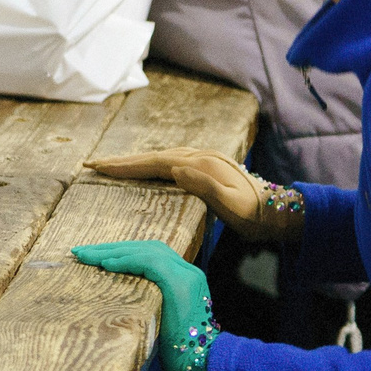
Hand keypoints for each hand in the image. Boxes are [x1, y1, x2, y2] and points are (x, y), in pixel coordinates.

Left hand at [73, 239, 217, 370]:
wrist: (201, 364)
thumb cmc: (179, 353)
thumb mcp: (160, 320)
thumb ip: (148, 302)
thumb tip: (119, 299)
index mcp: (184, 278)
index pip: (150, 254)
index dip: (122, 252)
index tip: (95, 257)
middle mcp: (187, 271)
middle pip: (145, 248)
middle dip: (112, 248)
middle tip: (82, 252)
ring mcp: (186, 274)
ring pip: (145, 250)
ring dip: (113, 252)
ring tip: (86, 255)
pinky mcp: (179, 282)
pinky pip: (148, 262)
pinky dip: (126, 261)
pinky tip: (106, 265)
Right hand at [85, 148, 302, 244]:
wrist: (277, 211)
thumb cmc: (253, 215)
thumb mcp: (231, 205)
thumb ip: (204, 185)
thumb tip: (176, 168)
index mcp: (201, 164)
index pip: (155, 162)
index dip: (126, 165)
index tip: (100, 167)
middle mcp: (199, 157)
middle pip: (153, 156)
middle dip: (122, 161)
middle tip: (93, 164)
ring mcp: (202, 160)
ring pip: (159, 157)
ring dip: (135, 161)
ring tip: (111, 166)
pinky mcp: (205, 167)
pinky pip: (169, 162)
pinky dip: (150, 164)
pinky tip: (144, 169)